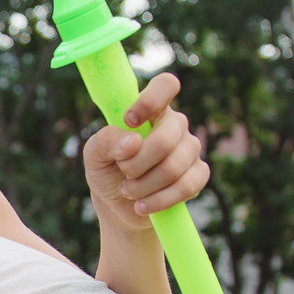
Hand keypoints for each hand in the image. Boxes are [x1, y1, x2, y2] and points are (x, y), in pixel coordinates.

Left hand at [83, 70, 206, 230]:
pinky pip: (187, 185)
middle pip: (166, 138)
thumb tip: (133, 141)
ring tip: (128, 190)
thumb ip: (106, 141)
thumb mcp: (94, 155)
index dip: (150, 101)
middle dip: (137, 163)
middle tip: (123, 172)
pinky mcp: (198, 175)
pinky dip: (159, 200)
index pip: (166, 86)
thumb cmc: (107, 172)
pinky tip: (143, 205)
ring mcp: (189, 149)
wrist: (119, 207)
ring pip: (173, 166)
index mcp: (151, 110)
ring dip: (143, 185)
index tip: (129, 121)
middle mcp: (174, 125)